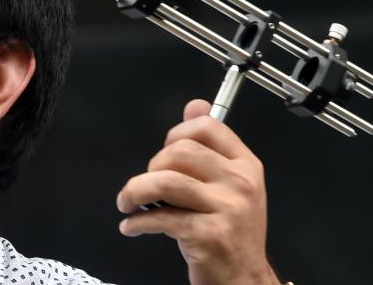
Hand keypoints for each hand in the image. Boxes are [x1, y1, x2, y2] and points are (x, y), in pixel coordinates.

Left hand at [116, 99, 278, 283]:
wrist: (244, 279)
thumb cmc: (230, 231)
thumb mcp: (228, 185)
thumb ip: (209, 145)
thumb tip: (194, 105)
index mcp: (245, 164)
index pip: (206, 126)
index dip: (175, 134)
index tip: (163, 153)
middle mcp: (240, 182)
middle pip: (179, 152)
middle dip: (151, 167)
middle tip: (146, 186)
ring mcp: (227, 208)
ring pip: (165, 180)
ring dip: (135, 191)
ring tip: (128, 203)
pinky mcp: (209, 234)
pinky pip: (161, 217)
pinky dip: (137, 222)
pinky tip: (132, 226)